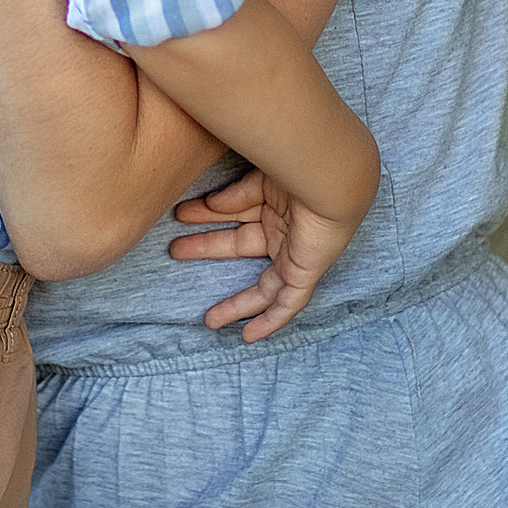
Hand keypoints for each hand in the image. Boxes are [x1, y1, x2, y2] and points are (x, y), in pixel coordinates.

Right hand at [168, 167, 363, 343]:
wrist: (332, 178)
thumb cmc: (301, 171)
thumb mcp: (260, 181)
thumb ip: (235, 197)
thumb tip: (210, 206)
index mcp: (274, 205)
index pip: (235, 214)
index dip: (207, 215)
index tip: (182, 215)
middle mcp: (284, 231)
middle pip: (239, 247)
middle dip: (206, 248)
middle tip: (175, 250)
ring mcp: (295, 254)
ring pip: (263, 288)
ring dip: (236, 304)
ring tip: (209, 320)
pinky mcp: (306, 272)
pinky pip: (290, 303)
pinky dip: (271, 320)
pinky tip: (249, 336)